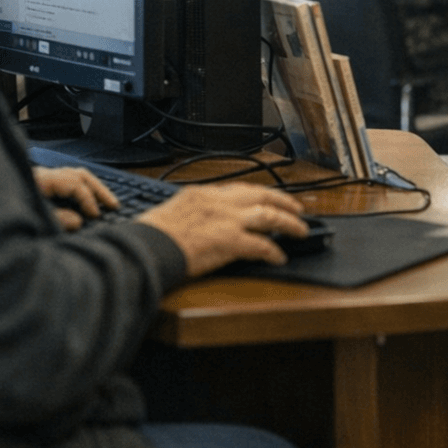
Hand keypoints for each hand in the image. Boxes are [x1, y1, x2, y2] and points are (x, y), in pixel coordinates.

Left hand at [34, 165, 119, 231]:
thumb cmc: (5, 219)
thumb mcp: (32, 221)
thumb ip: (57, 221)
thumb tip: (78, 222)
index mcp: (41, 180)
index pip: (74, 183)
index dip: (88, 199)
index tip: (96, 215)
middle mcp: (43, 175)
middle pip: (79, 175)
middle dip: (99, 189)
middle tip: (114, 204)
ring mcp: (42, 178)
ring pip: (75, 176)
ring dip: (93, 188)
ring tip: (107, 202)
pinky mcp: (41, 186)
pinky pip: (67, 182)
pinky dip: (82, 190)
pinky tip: (89, 202)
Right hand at [137, 184, 306, 276]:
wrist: (147, 247)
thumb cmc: (151, 235)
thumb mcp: (171, 211)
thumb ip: (191, 212)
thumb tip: (199, 220)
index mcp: (202, 193)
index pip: (238, 189)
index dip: (258, 195)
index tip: (266, 199)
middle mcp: (219, 202)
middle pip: (261, 195)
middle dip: (283, 201)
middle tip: (297, 208)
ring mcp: (226, 221)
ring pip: (270, 216)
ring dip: (289, 223)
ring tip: (300, 230)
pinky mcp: (230, 242)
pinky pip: (262, 245)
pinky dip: (274, 251)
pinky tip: (280, 257)